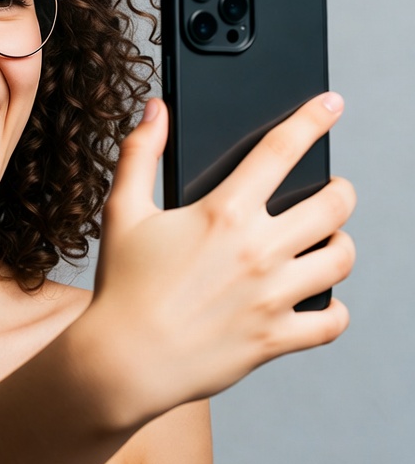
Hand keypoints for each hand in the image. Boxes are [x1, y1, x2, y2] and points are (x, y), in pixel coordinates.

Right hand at [88, 93, 355, 423]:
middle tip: (331, 188)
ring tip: (328, 239)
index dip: (312, 119)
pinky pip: (332, 320)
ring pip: (342, 259)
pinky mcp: (277, 337)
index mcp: (223, 213)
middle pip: (333, 205)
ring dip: (342, 242)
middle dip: (339, 189)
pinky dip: (335, 307)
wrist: (124, 359)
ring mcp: (273, 296)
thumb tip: (155, 109)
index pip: (281, 151)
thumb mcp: (122, 209)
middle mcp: (258, 251)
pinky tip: (319, 296)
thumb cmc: (122, 284)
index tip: (330, 104)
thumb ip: (140, 153)